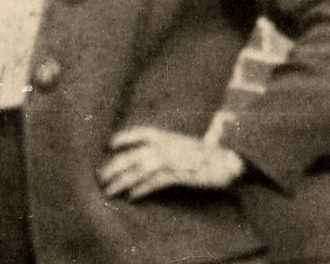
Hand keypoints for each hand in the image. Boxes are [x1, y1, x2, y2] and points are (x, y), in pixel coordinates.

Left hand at [98, 126, 244, 200]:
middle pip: (132, 155)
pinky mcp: (179, 174)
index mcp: (168, 136)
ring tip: (109, 191)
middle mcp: (166, 145)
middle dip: (113, 166)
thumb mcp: (184, 145)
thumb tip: (151, 154)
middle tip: (99, 177)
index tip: (108, 143)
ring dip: (121, 181)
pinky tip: (131, 197)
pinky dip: (142, 190)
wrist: (230, 160)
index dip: (123, 137)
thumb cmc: (208, 155)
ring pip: (139, 170)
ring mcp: (172, 159)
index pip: (140, 132)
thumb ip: (168, 147)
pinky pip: (155, 183)